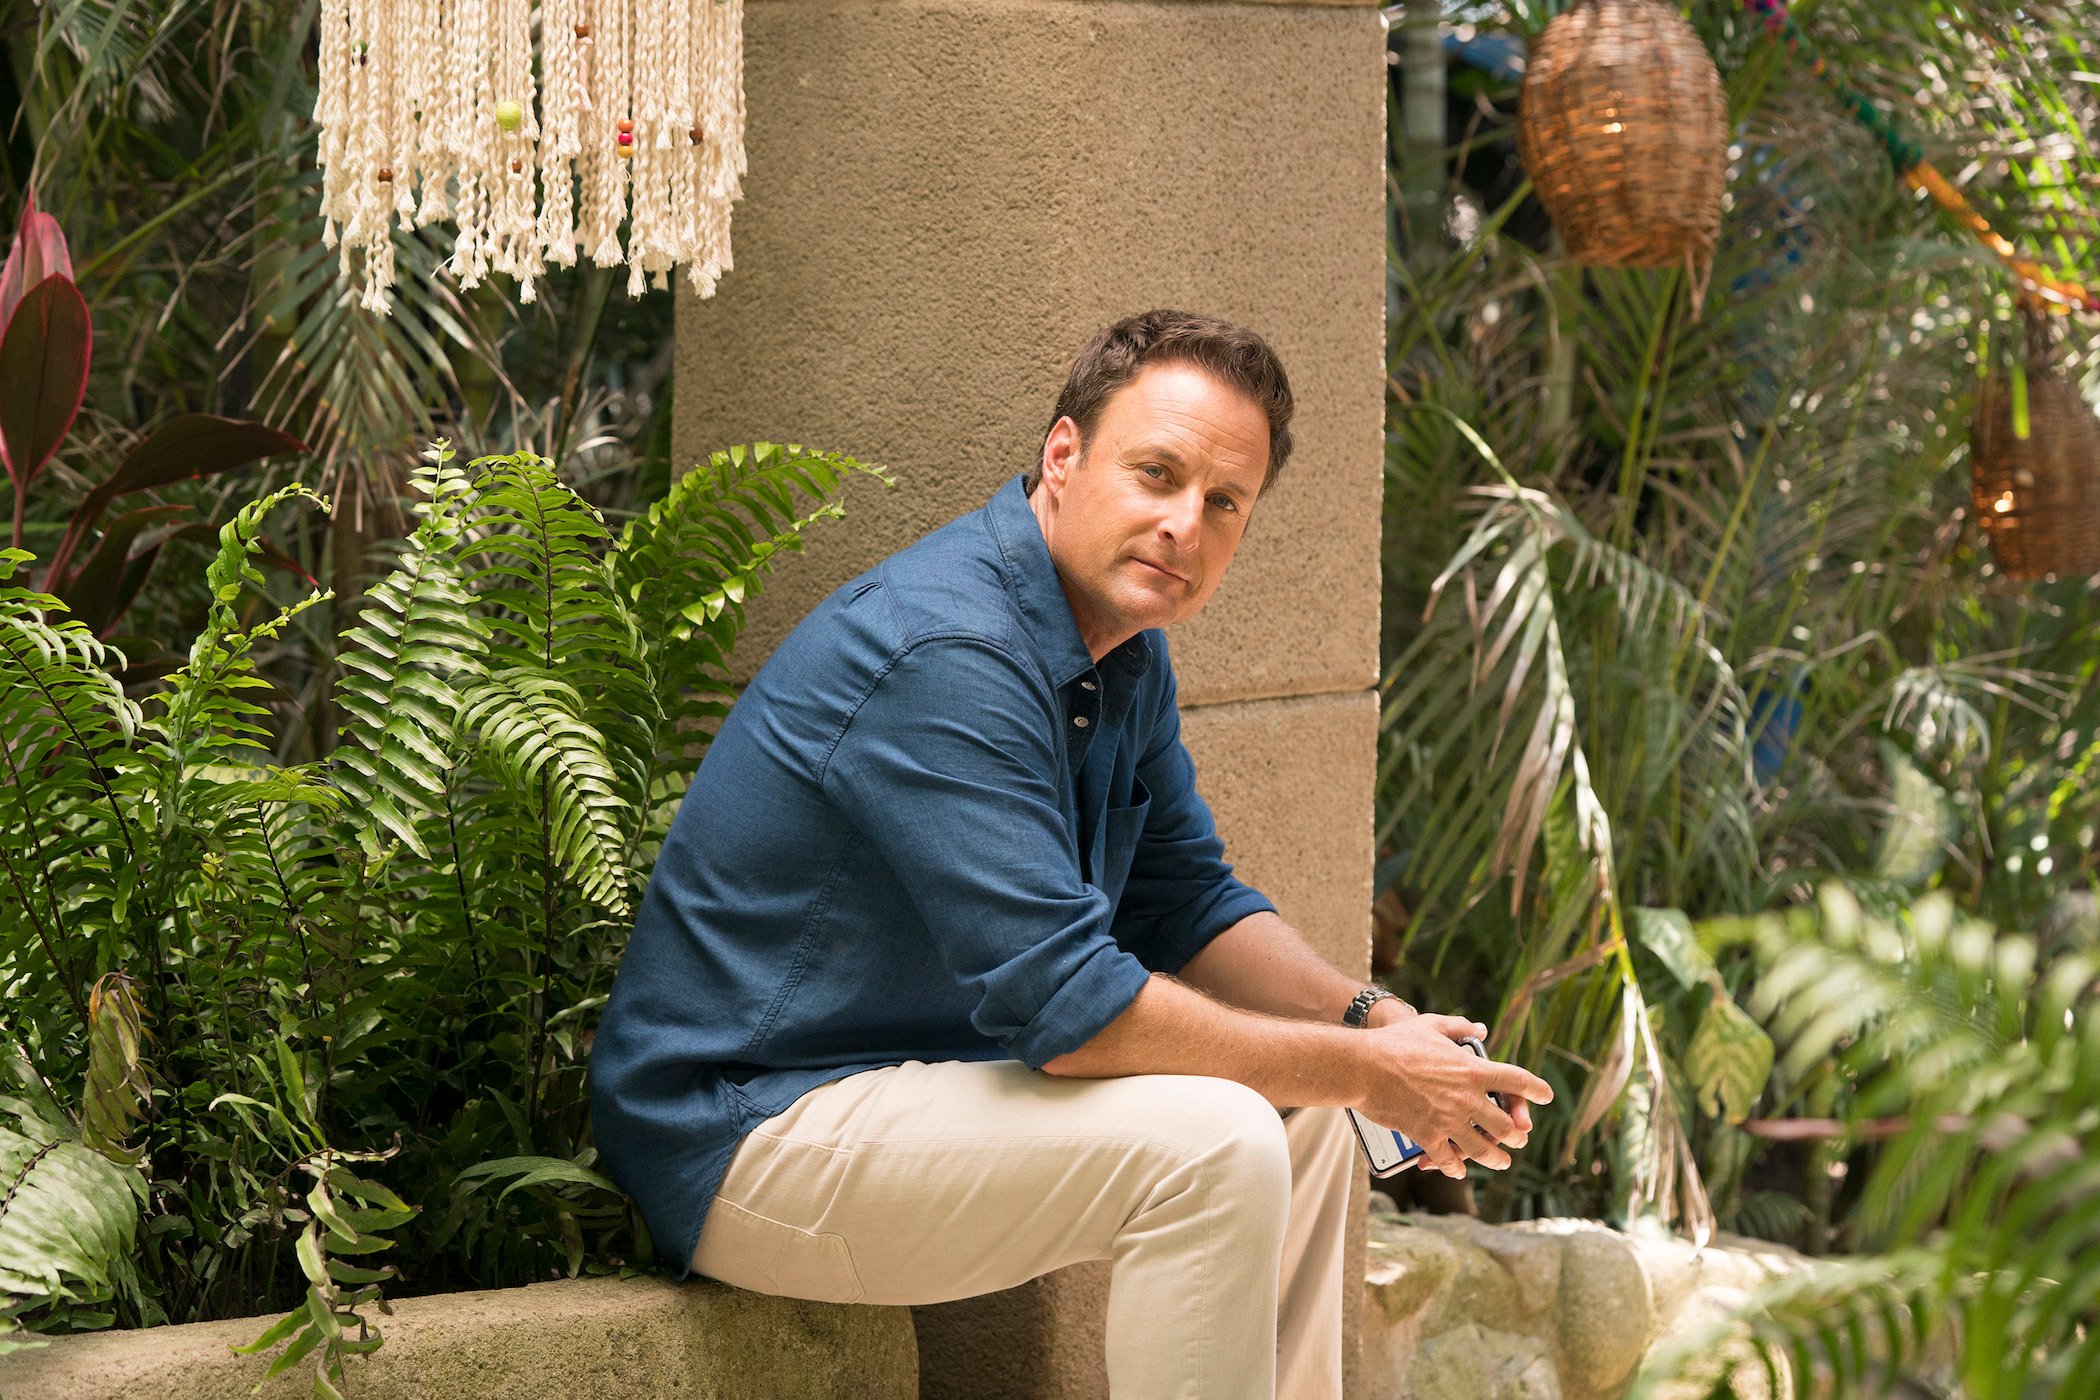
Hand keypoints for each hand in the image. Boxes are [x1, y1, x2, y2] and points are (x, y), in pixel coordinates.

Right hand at [1354, 1013, 1553, 1178]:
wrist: (1364, 1067)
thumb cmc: (1394, 1043)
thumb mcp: (1430, 1025)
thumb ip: (1459, 1028)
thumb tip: (1480, 1029)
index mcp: (1471, 1070)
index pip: (1515, 1080)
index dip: (1535, 1089)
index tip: (1545, 1096)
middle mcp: (1466, 1098)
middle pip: (1504, 1125)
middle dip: (1516, 1134)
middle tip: (1519, 1138)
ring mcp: (1447, 1120)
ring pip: (1482, 1148)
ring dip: (1495, 1158)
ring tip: (1501, 1163)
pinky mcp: (1426, 1135)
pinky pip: (1447, 1159)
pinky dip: (1455, 1167)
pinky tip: (1458, 1171)